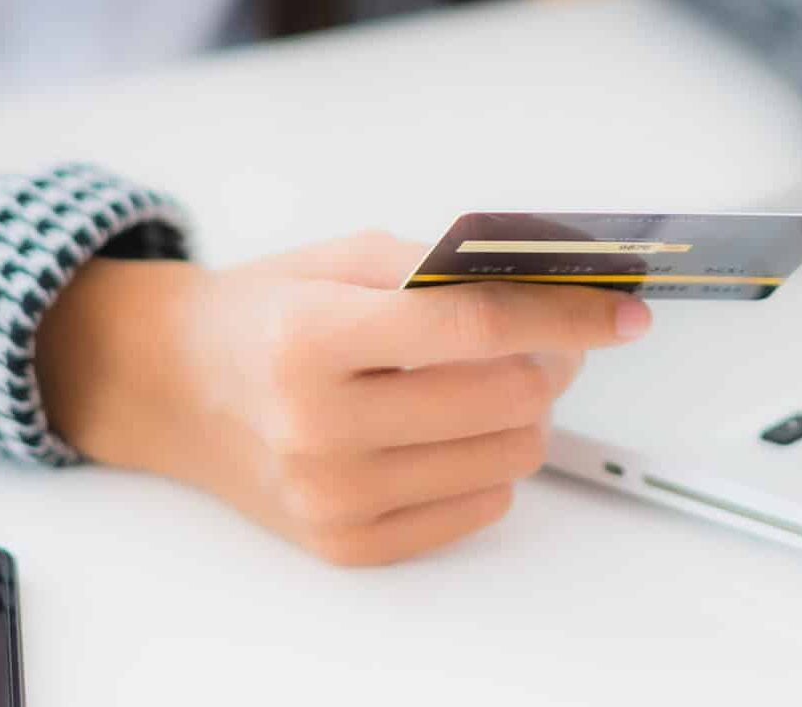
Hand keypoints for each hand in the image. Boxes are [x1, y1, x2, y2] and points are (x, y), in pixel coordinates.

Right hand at [36, 234, 650, 564]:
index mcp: (315, 339)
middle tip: (551, 334)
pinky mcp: (344, 544)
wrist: (176, 385)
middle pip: (507, 400)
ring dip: (527, 412)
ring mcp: (331, 498)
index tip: (625, 310)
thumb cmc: (267, 312)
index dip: (567, 314)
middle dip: (553, 359)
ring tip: (494, 378)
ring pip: (508, 457)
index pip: (477, 327)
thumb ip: (443, 268)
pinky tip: (454, 427)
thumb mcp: (345, 257)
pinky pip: (478, 507)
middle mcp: (319, 428)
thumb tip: (551, 278)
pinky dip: (490, 463)